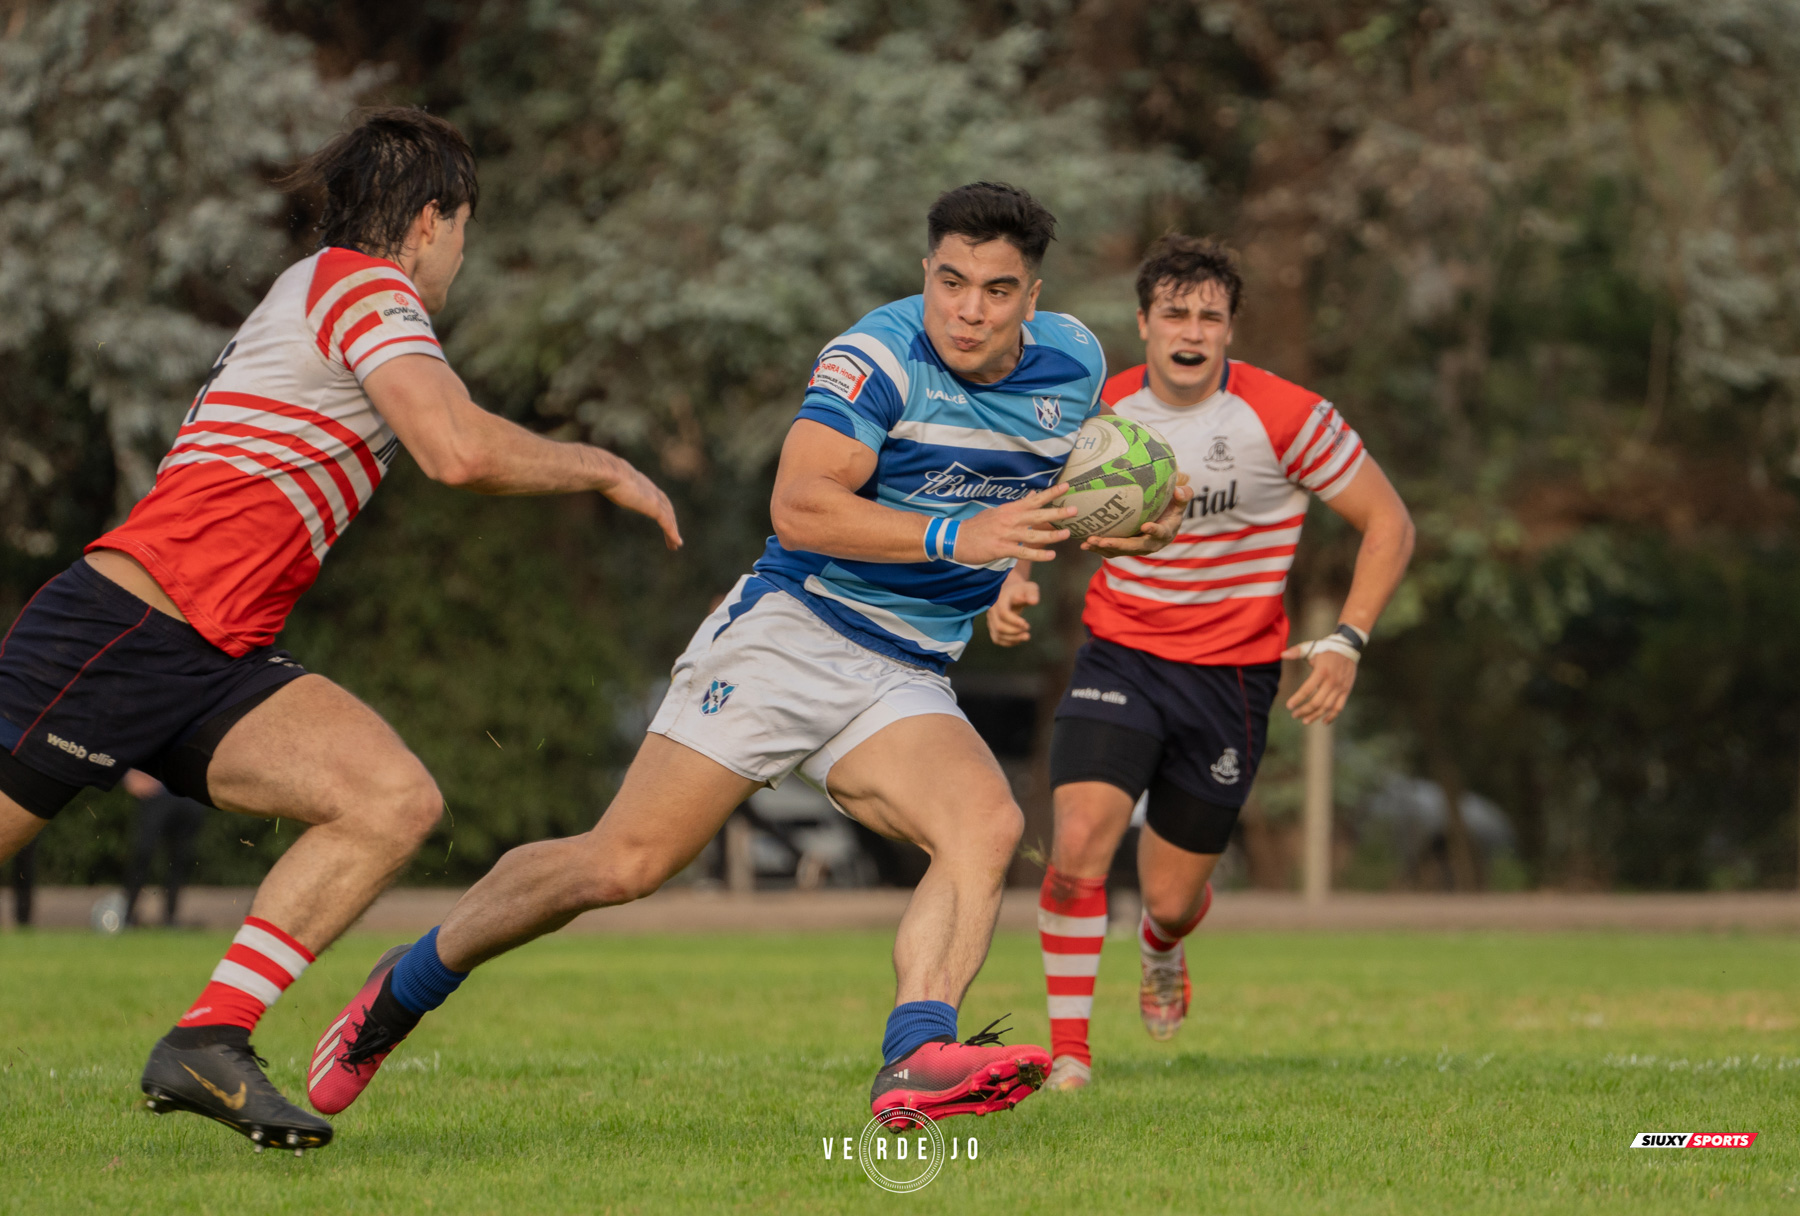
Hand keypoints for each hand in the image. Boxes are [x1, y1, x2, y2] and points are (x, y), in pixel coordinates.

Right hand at [598, 457, 682, 549]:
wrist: (608, 472)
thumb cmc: (601, 473)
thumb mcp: (602, 477)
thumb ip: (602, 480)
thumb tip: (588, 478)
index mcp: (639, 482)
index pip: (655, 495)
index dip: (660, 506)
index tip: (662, 516)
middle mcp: (650, 489)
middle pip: (666, 506)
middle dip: (670, 519)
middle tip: (673, 533)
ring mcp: (653, 498)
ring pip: (668, 517)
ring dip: (673, 530)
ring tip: (676, 544)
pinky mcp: (654, 507)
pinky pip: (667, 523)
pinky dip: (672, 533)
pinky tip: (677, 542)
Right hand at [953, 483, 1075, 564]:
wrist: (957, 538)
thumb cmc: (978, 526)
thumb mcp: (997, 512)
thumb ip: (1017, 506)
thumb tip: (1033, 496)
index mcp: (1010, 510)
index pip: (1034, 499)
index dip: (1051, 493)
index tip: (1067, 487)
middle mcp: (1010, 520)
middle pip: (1038, 515)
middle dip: (1057, 513)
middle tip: (1075, 510)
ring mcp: (1006, 535)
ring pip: (1034, 535)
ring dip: (1052, 535)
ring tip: (1067, 534)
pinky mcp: (1002, 549)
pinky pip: (1023, 552)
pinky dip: (1038, 555)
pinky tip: (1050, 556)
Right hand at [985, 577, 1039, 646]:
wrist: (1010, 592)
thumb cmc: (1021, 591)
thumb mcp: (1029, 588)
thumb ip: (1032, 593)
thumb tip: (1034, 601)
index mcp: (1000, 599)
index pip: (1003, 613)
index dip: (1014, 621)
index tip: (1026, 624)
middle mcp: (992, 610)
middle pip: (999, 626)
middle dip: (1015, 632)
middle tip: (1027, 629)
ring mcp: (991, 619)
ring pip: (998, 635)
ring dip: (1013, 639)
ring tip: (1026, 636)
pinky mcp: (992, 627)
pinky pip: (997, 639)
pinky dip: (1008, 642)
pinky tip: (1019, 639)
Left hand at [1081, 475, 1191, 555]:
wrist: (1166, 521)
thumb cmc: (1172, 508)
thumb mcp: (1180, 501)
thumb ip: (1183, 496)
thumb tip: (1179, 491)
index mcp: (1165, 533)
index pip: (1160, 533)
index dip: (1154, 530)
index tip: (1146, 526)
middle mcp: (1151, 544)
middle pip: (1134, 547)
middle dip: (1117, 544)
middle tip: (1101, 540)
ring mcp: (1138, 548)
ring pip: (1120, 551)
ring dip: (1104, 548)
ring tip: (1088, 543)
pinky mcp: (1127, 548)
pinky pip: (1112, 550)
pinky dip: (1099, 548)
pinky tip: (1084, 544)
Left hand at [1281, 644, 1356, 724]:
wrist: (1348, 647)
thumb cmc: (1326, 648)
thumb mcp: (1311, 647)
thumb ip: (1296, 651)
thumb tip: (1282, 654)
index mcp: (1322, 671)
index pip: (1307, 689)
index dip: (1297, 699)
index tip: (1289, 706)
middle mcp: (1332, 681)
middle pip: (1317, 702)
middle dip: (1304, 710)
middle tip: (1294, 715)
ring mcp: (1340, 687)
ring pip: (1327, 707)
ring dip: (1315, 715)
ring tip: (1305, 721)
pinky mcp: (1346, 690)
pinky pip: (1339, 706)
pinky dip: (1332, 716)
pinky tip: (1323, 721)